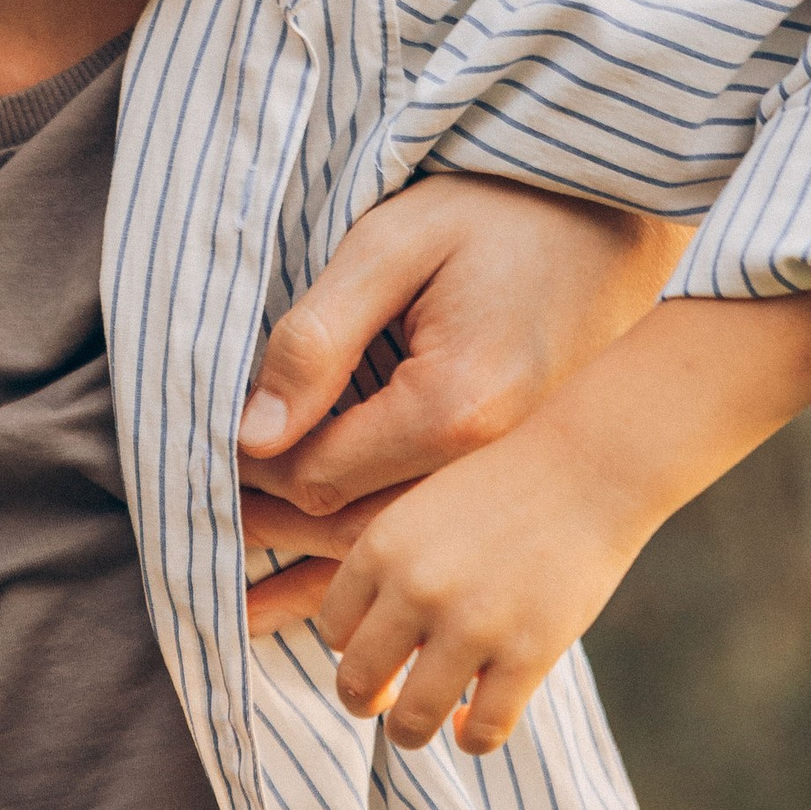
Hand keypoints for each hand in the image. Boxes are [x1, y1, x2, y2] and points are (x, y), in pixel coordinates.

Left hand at [235, 174, 685, 631]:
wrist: (615, 221)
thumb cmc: (500, 214)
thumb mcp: (395, 246)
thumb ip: (319, 337)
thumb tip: (253, 434)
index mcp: (452, 407)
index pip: (315, 474)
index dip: (248, 470)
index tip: (196, 457)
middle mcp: (481, 464)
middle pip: (347, 527)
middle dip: (268, 527)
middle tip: (195, 530)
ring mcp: (503, 478)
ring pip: (387, 547)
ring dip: (311, 562)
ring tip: (244, 588)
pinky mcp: (509, 472)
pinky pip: (427, 534)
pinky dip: (368, 558)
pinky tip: (325, 595)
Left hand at [316, 401, 643, 756]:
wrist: (588, 467)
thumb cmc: (506, 485)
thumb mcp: (425, 507)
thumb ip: (390, 567)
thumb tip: (367, 641)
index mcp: (382, 545)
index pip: (333, 629)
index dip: (352, 648)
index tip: (376, 648)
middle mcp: (415, 589)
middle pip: (356, 683)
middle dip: (367, 701)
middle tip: (387, 698)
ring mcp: (471, 626)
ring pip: (410, 723)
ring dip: (412, 730)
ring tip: (428, 717)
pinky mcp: (526, 656)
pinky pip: (480, 732)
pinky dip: (471, 737)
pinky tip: (474, 719)